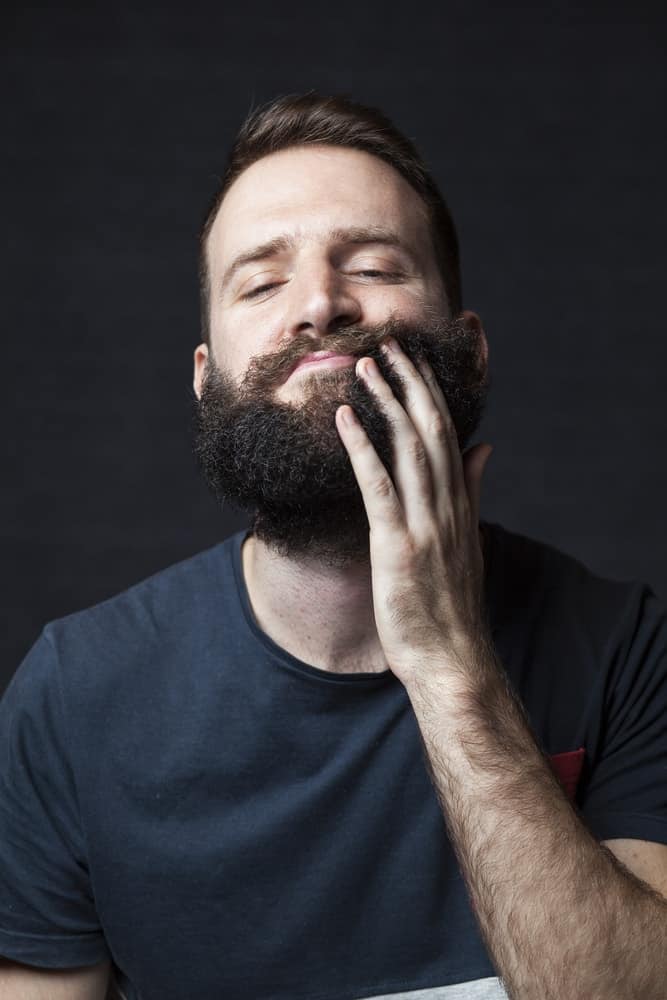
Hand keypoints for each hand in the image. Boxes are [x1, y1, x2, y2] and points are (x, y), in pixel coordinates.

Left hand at [335, 336, 492, 687]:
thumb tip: (484, 446)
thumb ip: (473, 489)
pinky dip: (361, 448)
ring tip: (365, 367)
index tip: (413, 359)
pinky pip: (379, 486)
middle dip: (410, 384)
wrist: (451, 658)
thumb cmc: (452, 604)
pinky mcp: (398, 545)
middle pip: (430, 430)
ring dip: (385, 403)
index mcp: (460, 502)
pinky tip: (343, 420)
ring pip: (407, 449)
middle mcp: (447, 505)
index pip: (448, 433)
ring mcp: (425, 524)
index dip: (430, 392)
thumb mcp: (468, 539)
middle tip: (388, 345)